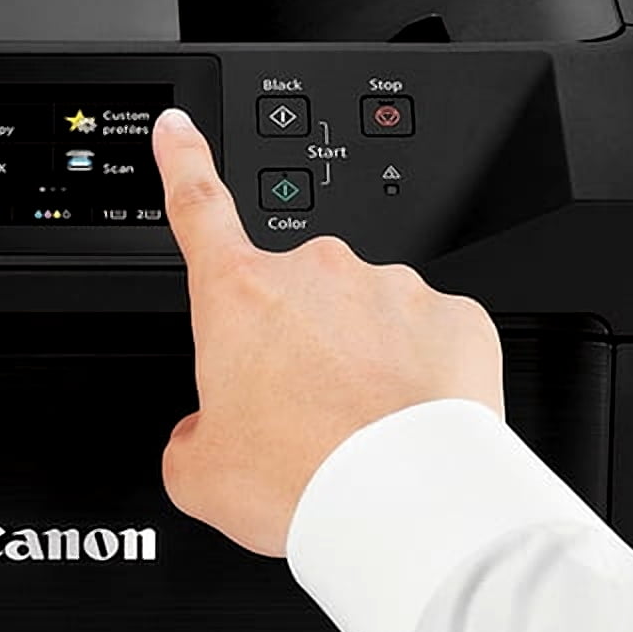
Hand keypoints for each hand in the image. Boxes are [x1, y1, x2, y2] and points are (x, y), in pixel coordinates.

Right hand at [151, 108, 503, 556]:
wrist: (402, 503)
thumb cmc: (303, 478)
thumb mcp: (199, 473)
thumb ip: (190, 437)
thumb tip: (205, 437)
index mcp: (239, 294)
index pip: (197, 204)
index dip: (181, 158)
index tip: (178, 128)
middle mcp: (315, 273)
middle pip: (292, 297)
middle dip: (295, 343)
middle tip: (303, 416)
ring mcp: (390, 288)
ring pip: (365, 318)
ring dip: (360, 361)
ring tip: (361, 432)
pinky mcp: (454, 316)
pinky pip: (428, 337)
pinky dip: (419, 374)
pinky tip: (408, 422)